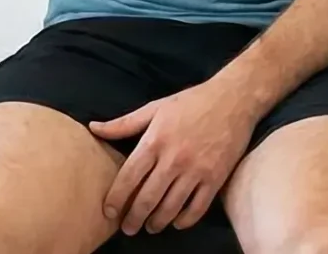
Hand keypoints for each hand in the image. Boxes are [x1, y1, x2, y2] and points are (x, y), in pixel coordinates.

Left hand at [90, 77, 265, 234]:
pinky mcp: (216, 179)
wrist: (233, 99)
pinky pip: (197, 208)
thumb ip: (124, 123)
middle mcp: (174, 159)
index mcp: (155, 141)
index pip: (129, 177)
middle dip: (134, 218)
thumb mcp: (155, 108)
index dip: (117, 198)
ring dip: (157, 222)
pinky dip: (184, 220)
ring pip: (171, 207)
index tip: (109, 212)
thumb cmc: (191, 102)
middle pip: (148, 198)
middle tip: (127, 228)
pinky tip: (176, 222)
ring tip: (149, 227)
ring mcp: (196, 171)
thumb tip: (94, 127)